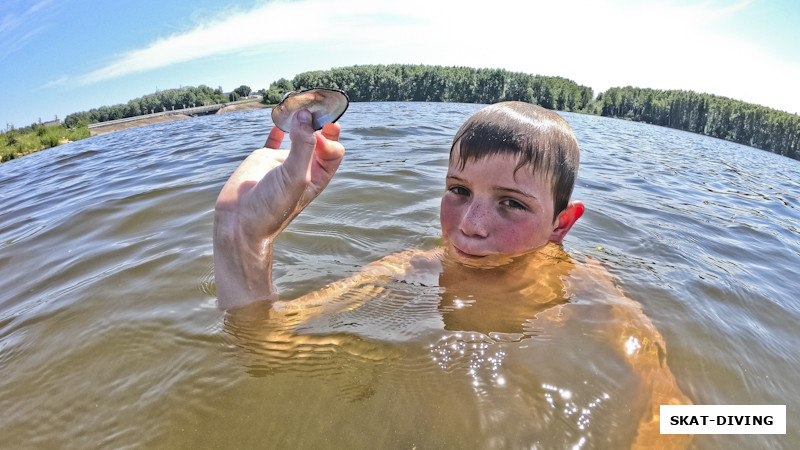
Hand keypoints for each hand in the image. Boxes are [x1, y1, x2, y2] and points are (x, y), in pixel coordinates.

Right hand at [214, 110, 344, 307]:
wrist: (239, 223)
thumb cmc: (272, 207)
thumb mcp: (295, 177)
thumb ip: (303, 146)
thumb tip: (305, 115)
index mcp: (317, 177)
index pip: (333, 151)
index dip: (329, 140)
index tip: (316, 136)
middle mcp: (302, 167)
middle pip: (319, 139)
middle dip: (319, 124)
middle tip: (314, 107)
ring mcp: (283, 162)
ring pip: (297, 134)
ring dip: (300, 120)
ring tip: (301, 104)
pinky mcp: (263, 158)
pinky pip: (274, 138)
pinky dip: (278, 127)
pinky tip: (281, 116)